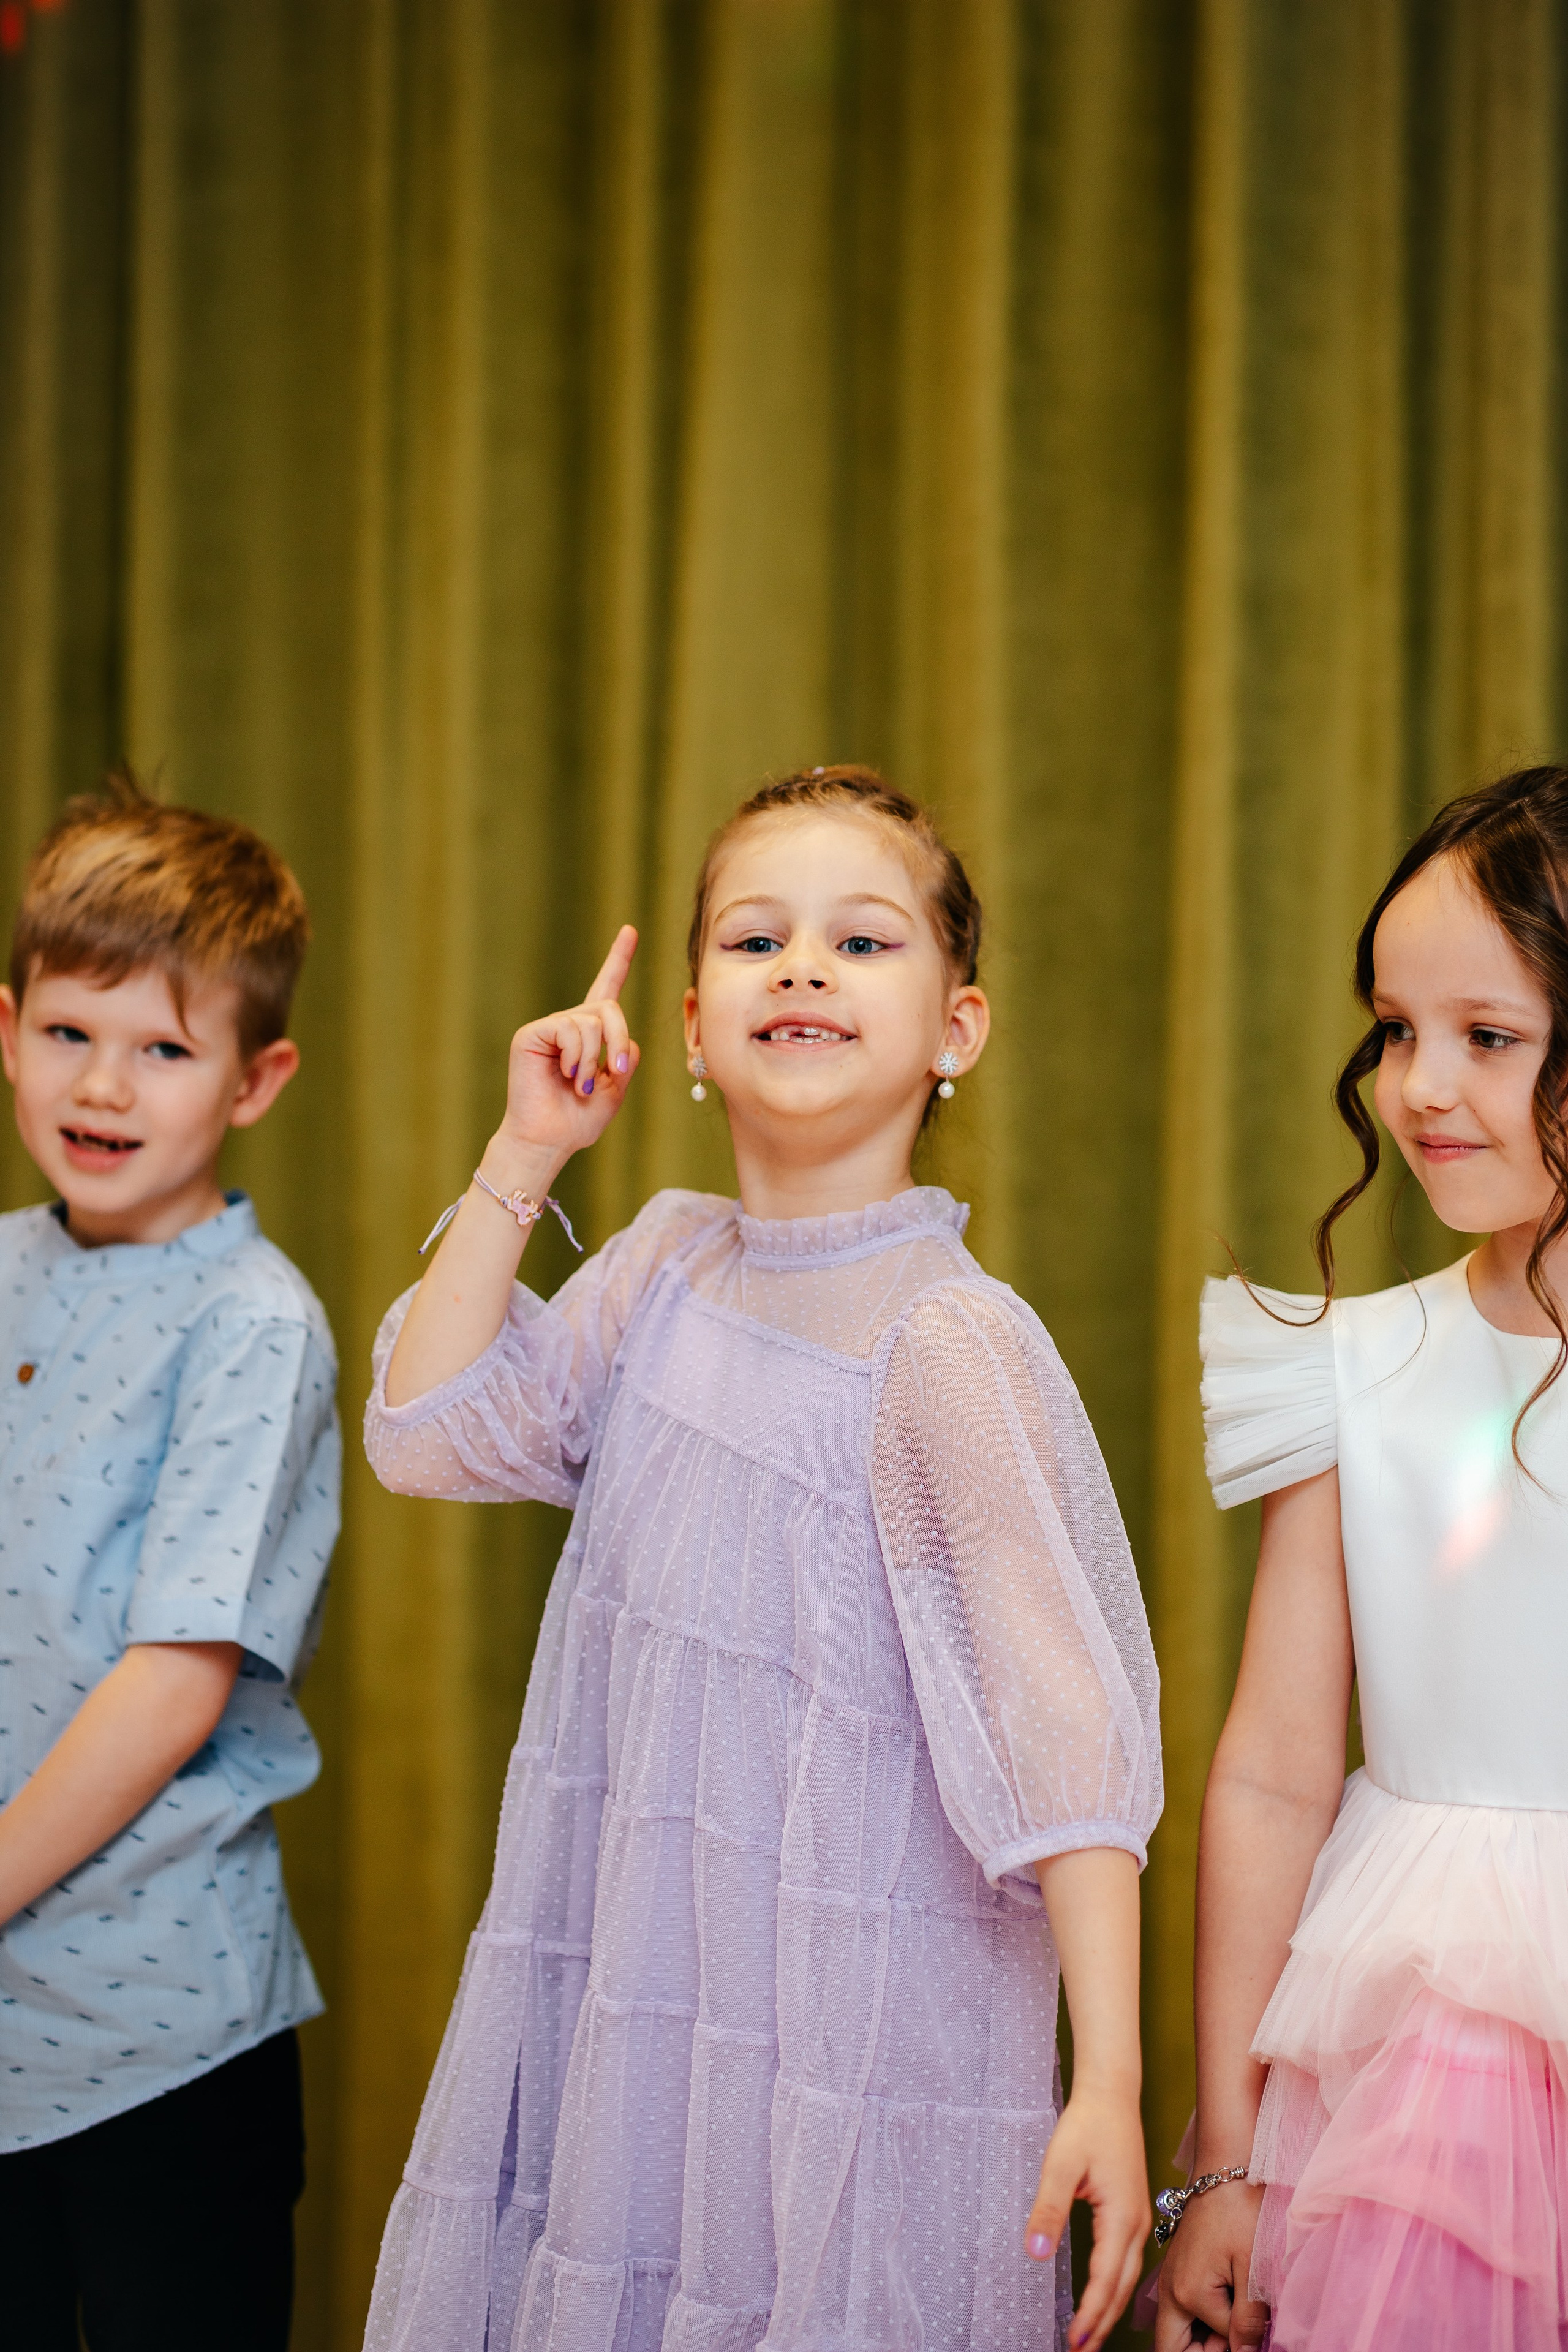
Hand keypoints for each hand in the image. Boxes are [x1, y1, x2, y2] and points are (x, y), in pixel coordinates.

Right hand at [497, 925, 639, 1161]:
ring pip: (591, 1020)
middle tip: (616, 1072)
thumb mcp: (615, 1089)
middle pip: (609, 1006)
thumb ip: (626, 1058)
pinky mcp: (531, 1034)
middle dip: (619, 1039)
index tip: (631, 930)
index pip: (605, 989)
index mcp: (589, 1036)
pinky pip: (569, 1028)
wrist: (548, 1141)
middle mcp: (568, 1025)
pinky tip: (568, 1075)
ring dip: (595, 1058)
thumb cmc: (577, 1120)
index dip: (618, 959)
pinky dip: (577, 1055)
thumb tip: (627, 1041)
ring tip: (581, 1084)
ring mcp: (548, 1028)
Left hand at [1026, 2085, 1150, 2351]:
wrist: (1111, 2096)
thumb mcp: (1060, 2165)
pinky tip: (1103, 2296)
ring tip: (1090, 2336)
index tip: (1073, 2343)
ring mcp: (1140, 2219)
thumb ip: (1047, 2210)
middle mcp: (1137, 2225)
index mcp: (1121, 2218)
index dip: (1090, 2315)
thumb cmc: (1086, 2126)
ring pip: (1128, 2278)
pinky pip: (1128, 2262)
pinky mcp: (1134, 2212)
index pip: (1106, 2280)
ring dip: (1110, 2309)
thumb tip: (1032, 2252)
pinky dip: (1116, 2287)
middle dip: (1102, 2323)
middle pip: (1122, 2287)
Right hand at [1154, 2180, 1266, 2350]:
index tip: (1256, 2330)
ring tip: (1239, 2316)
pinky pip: (1184, 2311)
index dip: (1242, 2344)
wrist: (1226, 2166)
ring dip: (1204, 2337)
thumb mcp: (1252, 2269)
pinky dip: (1204, 2319)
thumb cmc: (1241, 2211)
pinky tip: (1231, 2302)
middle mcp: (1169, 2290)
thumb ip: (1247, 2320)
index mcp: (1186, 2293)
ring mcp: (1170, 2280)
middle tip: (1238, 2336)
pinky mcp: (1178, 2270)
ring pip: (1178, 2331)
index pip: (1219, 2344)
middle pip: (1173, 2347)